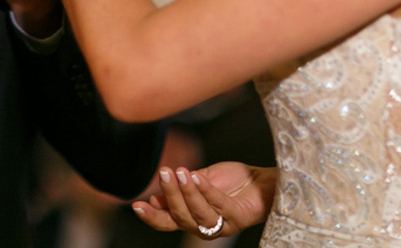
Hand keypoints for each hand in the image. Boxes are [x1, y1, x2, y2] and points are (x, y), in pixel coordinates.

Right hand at [133, 163, 275, 239]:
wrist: (263, 180)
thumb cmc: (232, 182)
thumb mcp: (200, 181)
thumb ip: (181, 190)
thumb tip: (155, 198)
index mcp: (193, 219)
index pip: (168, 222)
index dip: (152, 217)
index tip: (137, 205)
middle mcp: (206, 227)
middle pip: (181, 218)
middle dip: (170, 196)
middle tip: (163, 173)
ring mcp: (224, 225)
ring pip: (199, 213)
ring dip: (187, 193)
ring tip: (179, 172)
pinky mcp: (239, 217)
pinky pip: (219, 205)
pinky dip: (206, 191)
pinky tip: (197, 176)